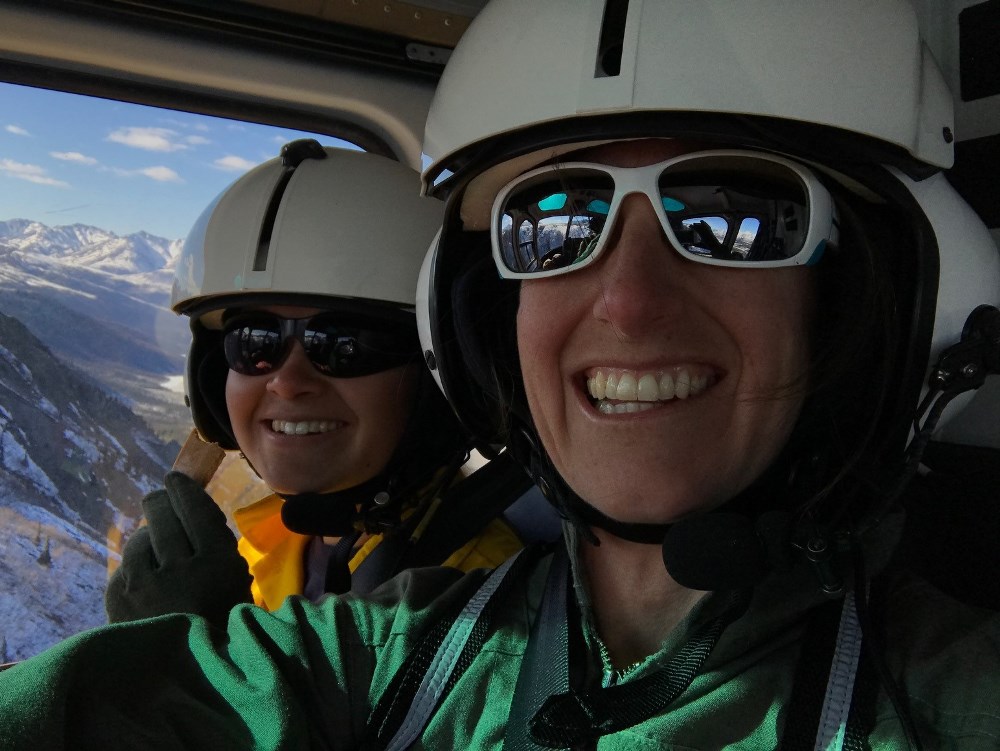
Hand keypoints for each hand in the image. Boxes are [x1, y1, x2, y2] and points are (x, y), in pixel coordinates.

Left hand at [105, 471, 252, 627]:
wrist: (188, 673)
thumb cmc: (220, 622)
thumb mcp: (235, 581)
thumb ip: (219, 546)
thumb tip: (196, 510)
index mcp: (216, 562)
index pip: (195, 508)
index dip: (184, 487)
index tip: (177, 478)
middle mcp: (179, 566)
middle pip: (164, 514)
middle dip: (161, 500)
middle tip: (160, 495)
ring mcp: (144, 581)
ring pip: (142, 537)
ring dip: (149, 534)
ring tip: (154, 538)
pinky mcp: (119, 597)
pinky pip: (125, 563)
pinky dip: (135, 562)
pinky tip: (144, 569)